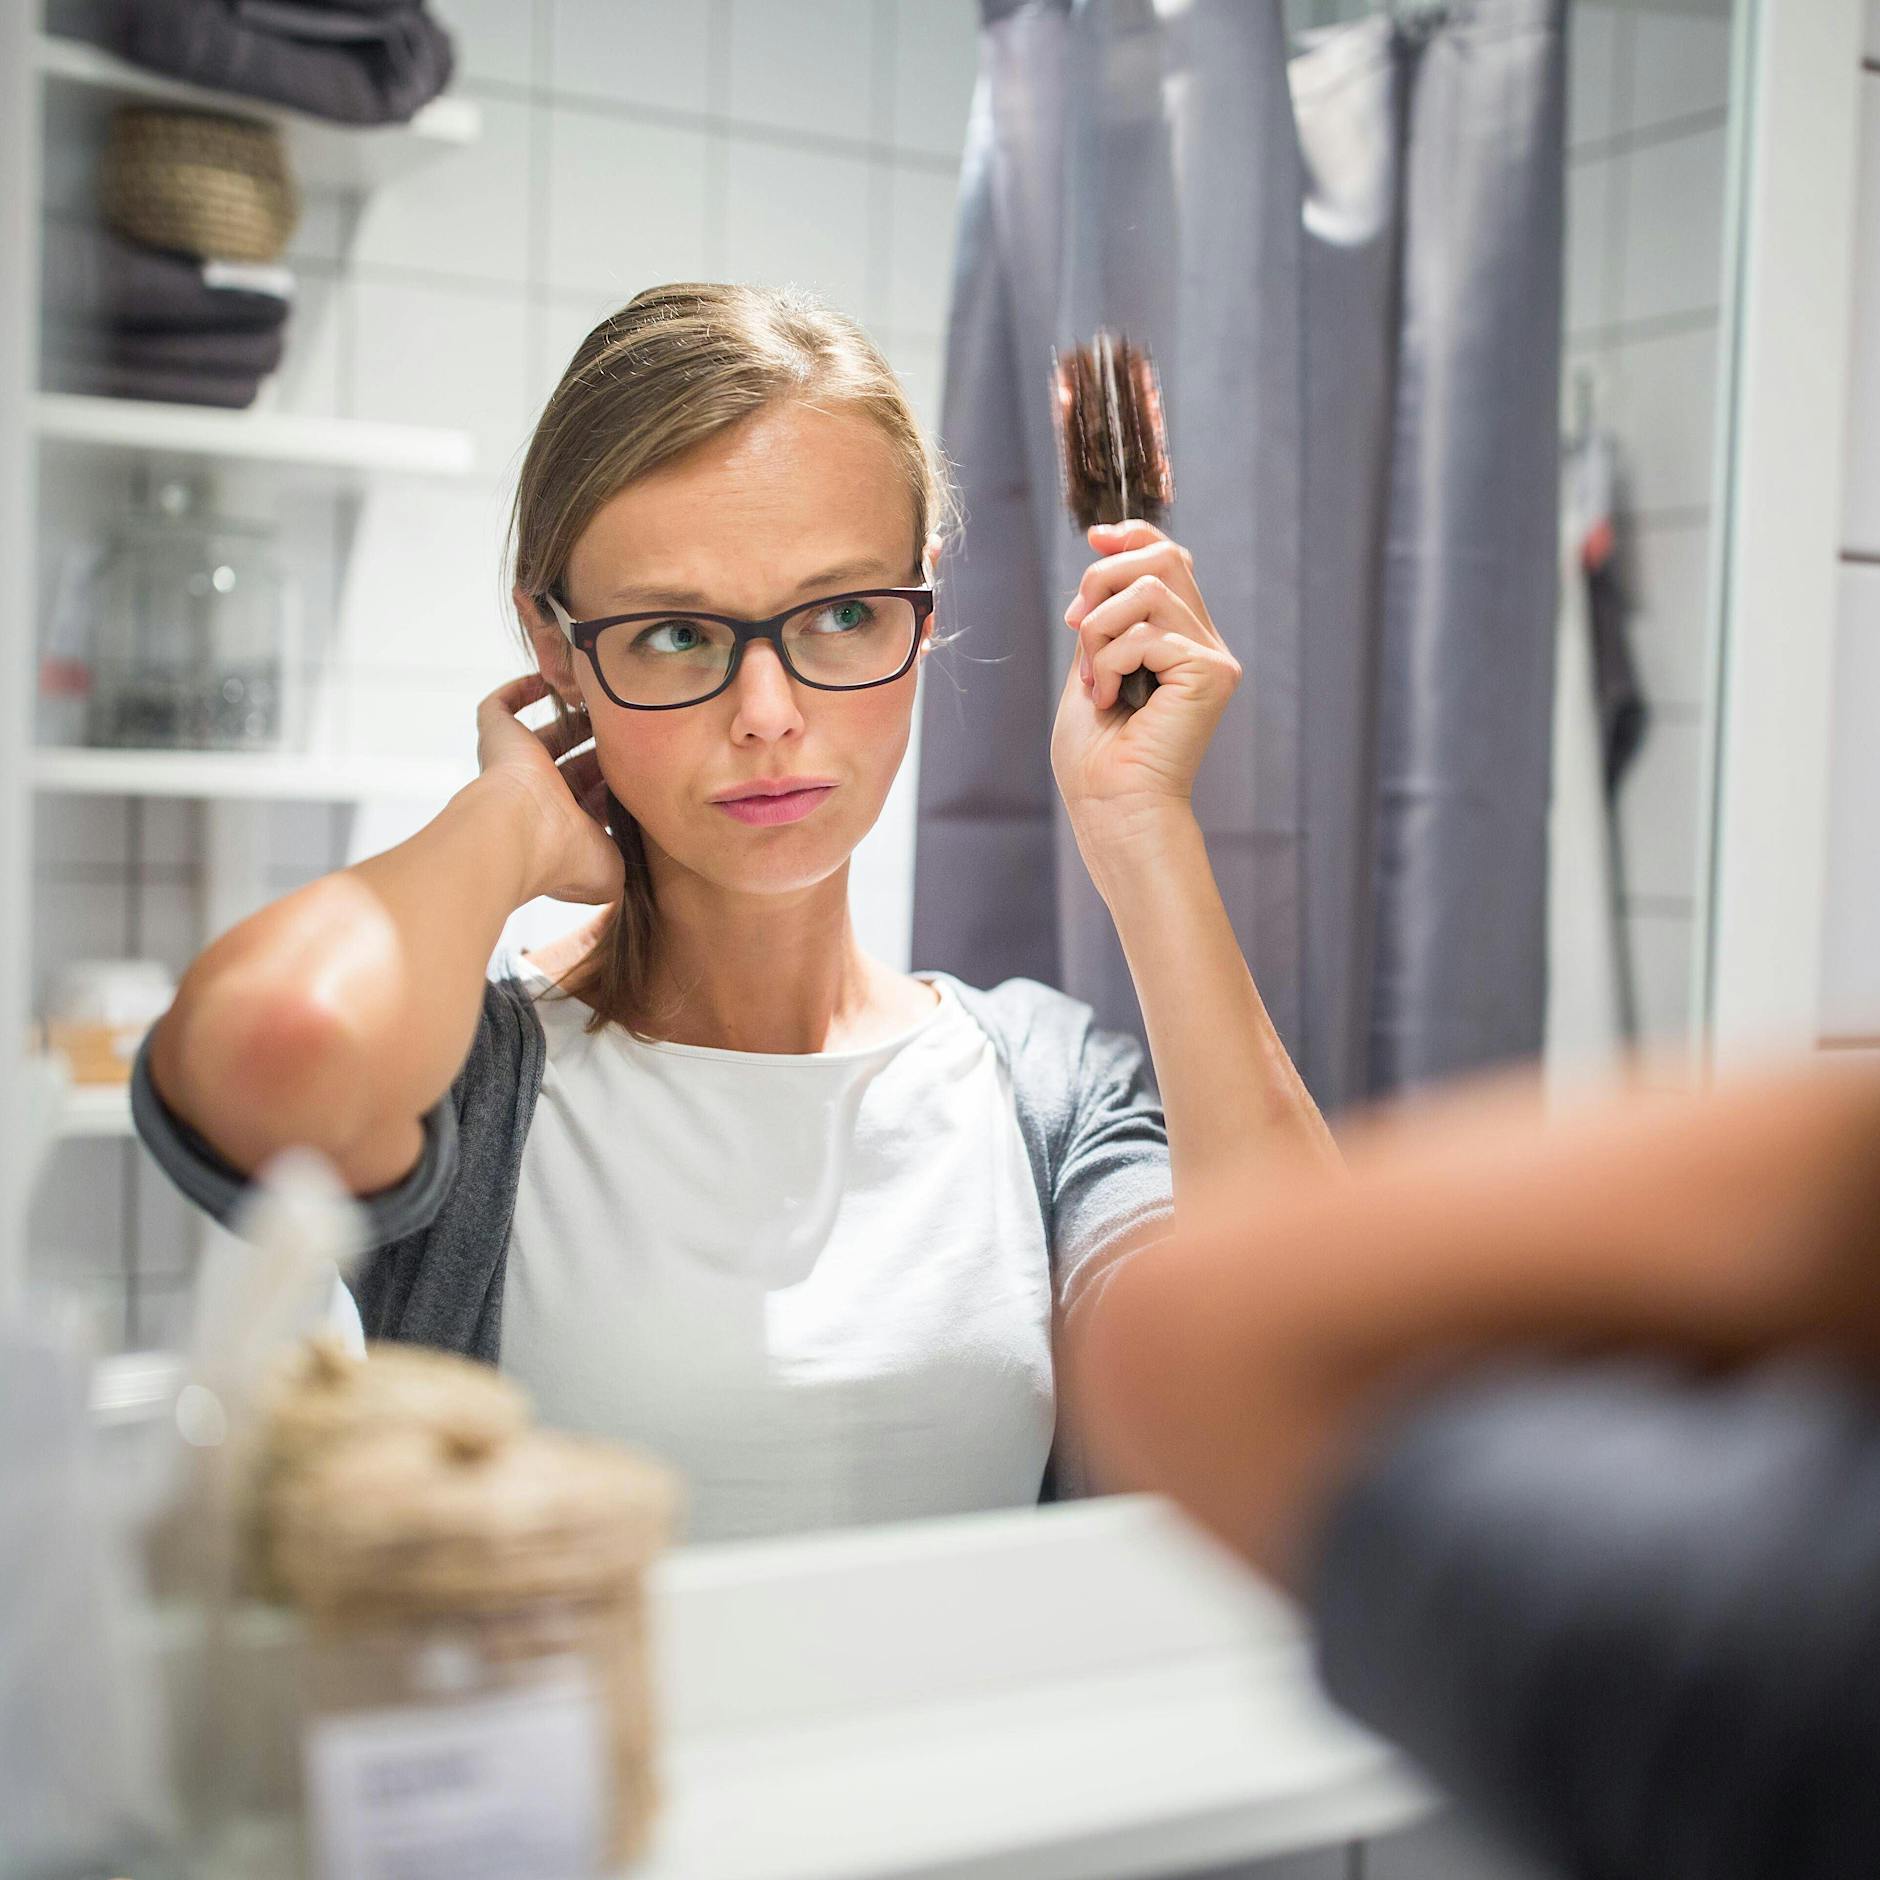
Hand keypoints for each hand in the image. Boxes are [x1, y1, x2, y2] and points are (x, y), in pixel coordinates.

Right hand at [472, 673, 623, 904]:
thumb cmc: (565, 855)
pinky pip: (499, 707)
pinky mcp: (495, 736)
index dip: (618, 785)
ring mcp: (513, 766)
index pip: (594, 800)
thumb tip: (641, 863)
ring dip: (572, 719)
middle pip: (574, 765)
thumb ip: (631, 863)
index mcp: (562, 829)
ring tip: (605, 701)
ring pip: (544, 735)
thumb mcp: (612, 873)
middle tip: (636, 730)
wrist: (522, 832)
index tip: (649, 768)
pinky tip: (546, 681)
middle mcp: (537, 797)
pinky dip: (519, 691)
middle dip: (604, 749)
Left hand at [1049, 521, 1242, 852]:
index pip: (1170, 558)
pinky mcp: (1210, 674)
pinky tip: (1109, 699)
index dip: (1134, 536)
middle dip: (1103, 579)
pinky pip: (1145, 633)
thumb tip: (1101, 554)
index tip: (1094, 539)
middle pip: (1163, 558)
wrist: (1111, 807)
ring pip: (1148, 590)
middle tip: (1076, 626)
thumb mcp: (1092, 665)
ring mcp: (1212, 659)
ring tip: (1094, 679)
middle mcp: (1204, 645)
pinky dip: (1109, 662)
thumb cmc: (1096, 756)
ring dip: (1099, 630)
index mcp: (1180, 640)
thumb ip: (1105, 616)